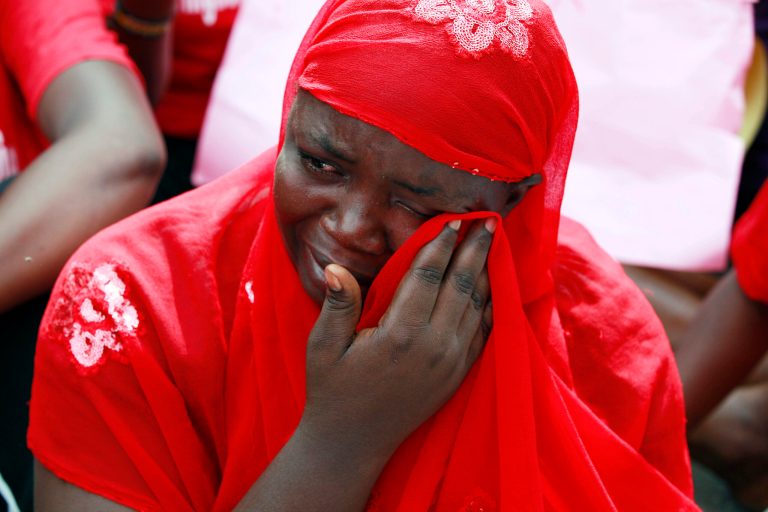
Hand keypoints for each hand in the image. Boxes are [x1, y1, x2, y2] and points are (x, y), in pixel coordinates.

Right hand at [299, 218, 494, 460]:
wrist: (353, 443)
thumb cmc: (332, 391)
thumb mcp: (323, 347)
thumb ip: (337, 305)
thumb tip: (335, 267)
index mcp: (400, 334)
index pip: (427, 276)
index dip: (440, 245)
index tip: (452, 220)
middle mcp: (434, 347)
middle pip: (461, 285)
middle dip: (474, 250)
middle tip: (487, 220)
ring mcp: (451, 363)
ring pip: (476, 306)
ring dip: (485, 272)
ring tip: (491, 245)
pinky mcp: (457, 376)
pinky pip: (482, 333)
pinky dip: (489, 306)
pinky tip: (491, 288)